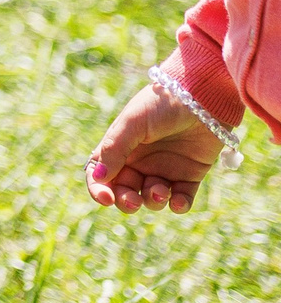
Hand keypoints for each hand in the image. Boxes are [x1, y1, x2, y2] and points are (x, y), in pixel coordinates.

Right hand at [86, 81, 225, 213]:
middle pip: (124, 191)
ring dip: (152, 201)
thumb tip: (99, 177)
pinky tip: (177, 201)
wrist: (204, 97)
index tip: (106, 198)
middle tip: (133, 201)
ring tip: (160, 191)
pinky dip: (178, 205)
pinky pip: (181, 199)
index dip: (99, 189)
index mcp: (120, 148)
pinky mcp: (189, 175)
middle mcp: (139, 161)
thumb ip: (114, 150)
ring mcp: (165, 169)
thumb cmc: (162, 104)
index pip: (101, 174)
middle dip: (126, 200)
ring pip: (151, 199)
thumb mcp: (132, 123)